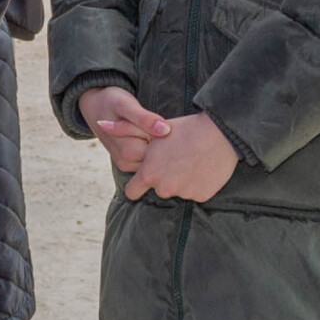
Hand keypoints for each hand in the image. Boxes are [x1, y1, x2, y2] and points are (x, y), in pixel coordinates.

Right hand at [78, 84, 168, 175]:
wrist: (95, 106)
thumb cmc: (111, 103)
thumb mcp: (126, 105)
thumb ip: (144, 118)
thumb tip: (165, 131)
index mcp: (129, 153)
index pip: (163, 150)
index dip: (166, 134)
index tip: (157, 121)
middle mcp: (127, 163)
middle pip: (160, 155)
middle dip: (161, 138)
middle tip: (154, 122)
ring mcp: (128, 164)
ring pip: (156, 156)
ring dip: (157, 141)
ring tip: (147, 126)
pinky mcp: (130, 162)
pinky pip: (150, 156)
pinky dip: (153, 144)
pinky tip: (147, 133)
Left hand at [123, 113, 240, 203]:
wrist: (220, 133)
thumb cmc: (184, 128)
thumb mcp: (150, 128)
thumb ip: (123, 129)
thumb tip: (99, 123)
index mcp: (149, 174)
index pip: (132, 192)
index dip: (137, 184)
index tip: (144, 177)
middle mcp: (164, 188)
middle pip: (158, 189)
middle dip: (163, 179)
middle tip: (175, 159)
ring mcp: (184, 194)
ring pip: (178, 190)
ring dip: (181, 181)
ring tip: (190, 160)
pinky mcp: (202, 197)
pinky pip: (196, 192)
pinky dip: (198, 183)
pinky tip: (202, 167)